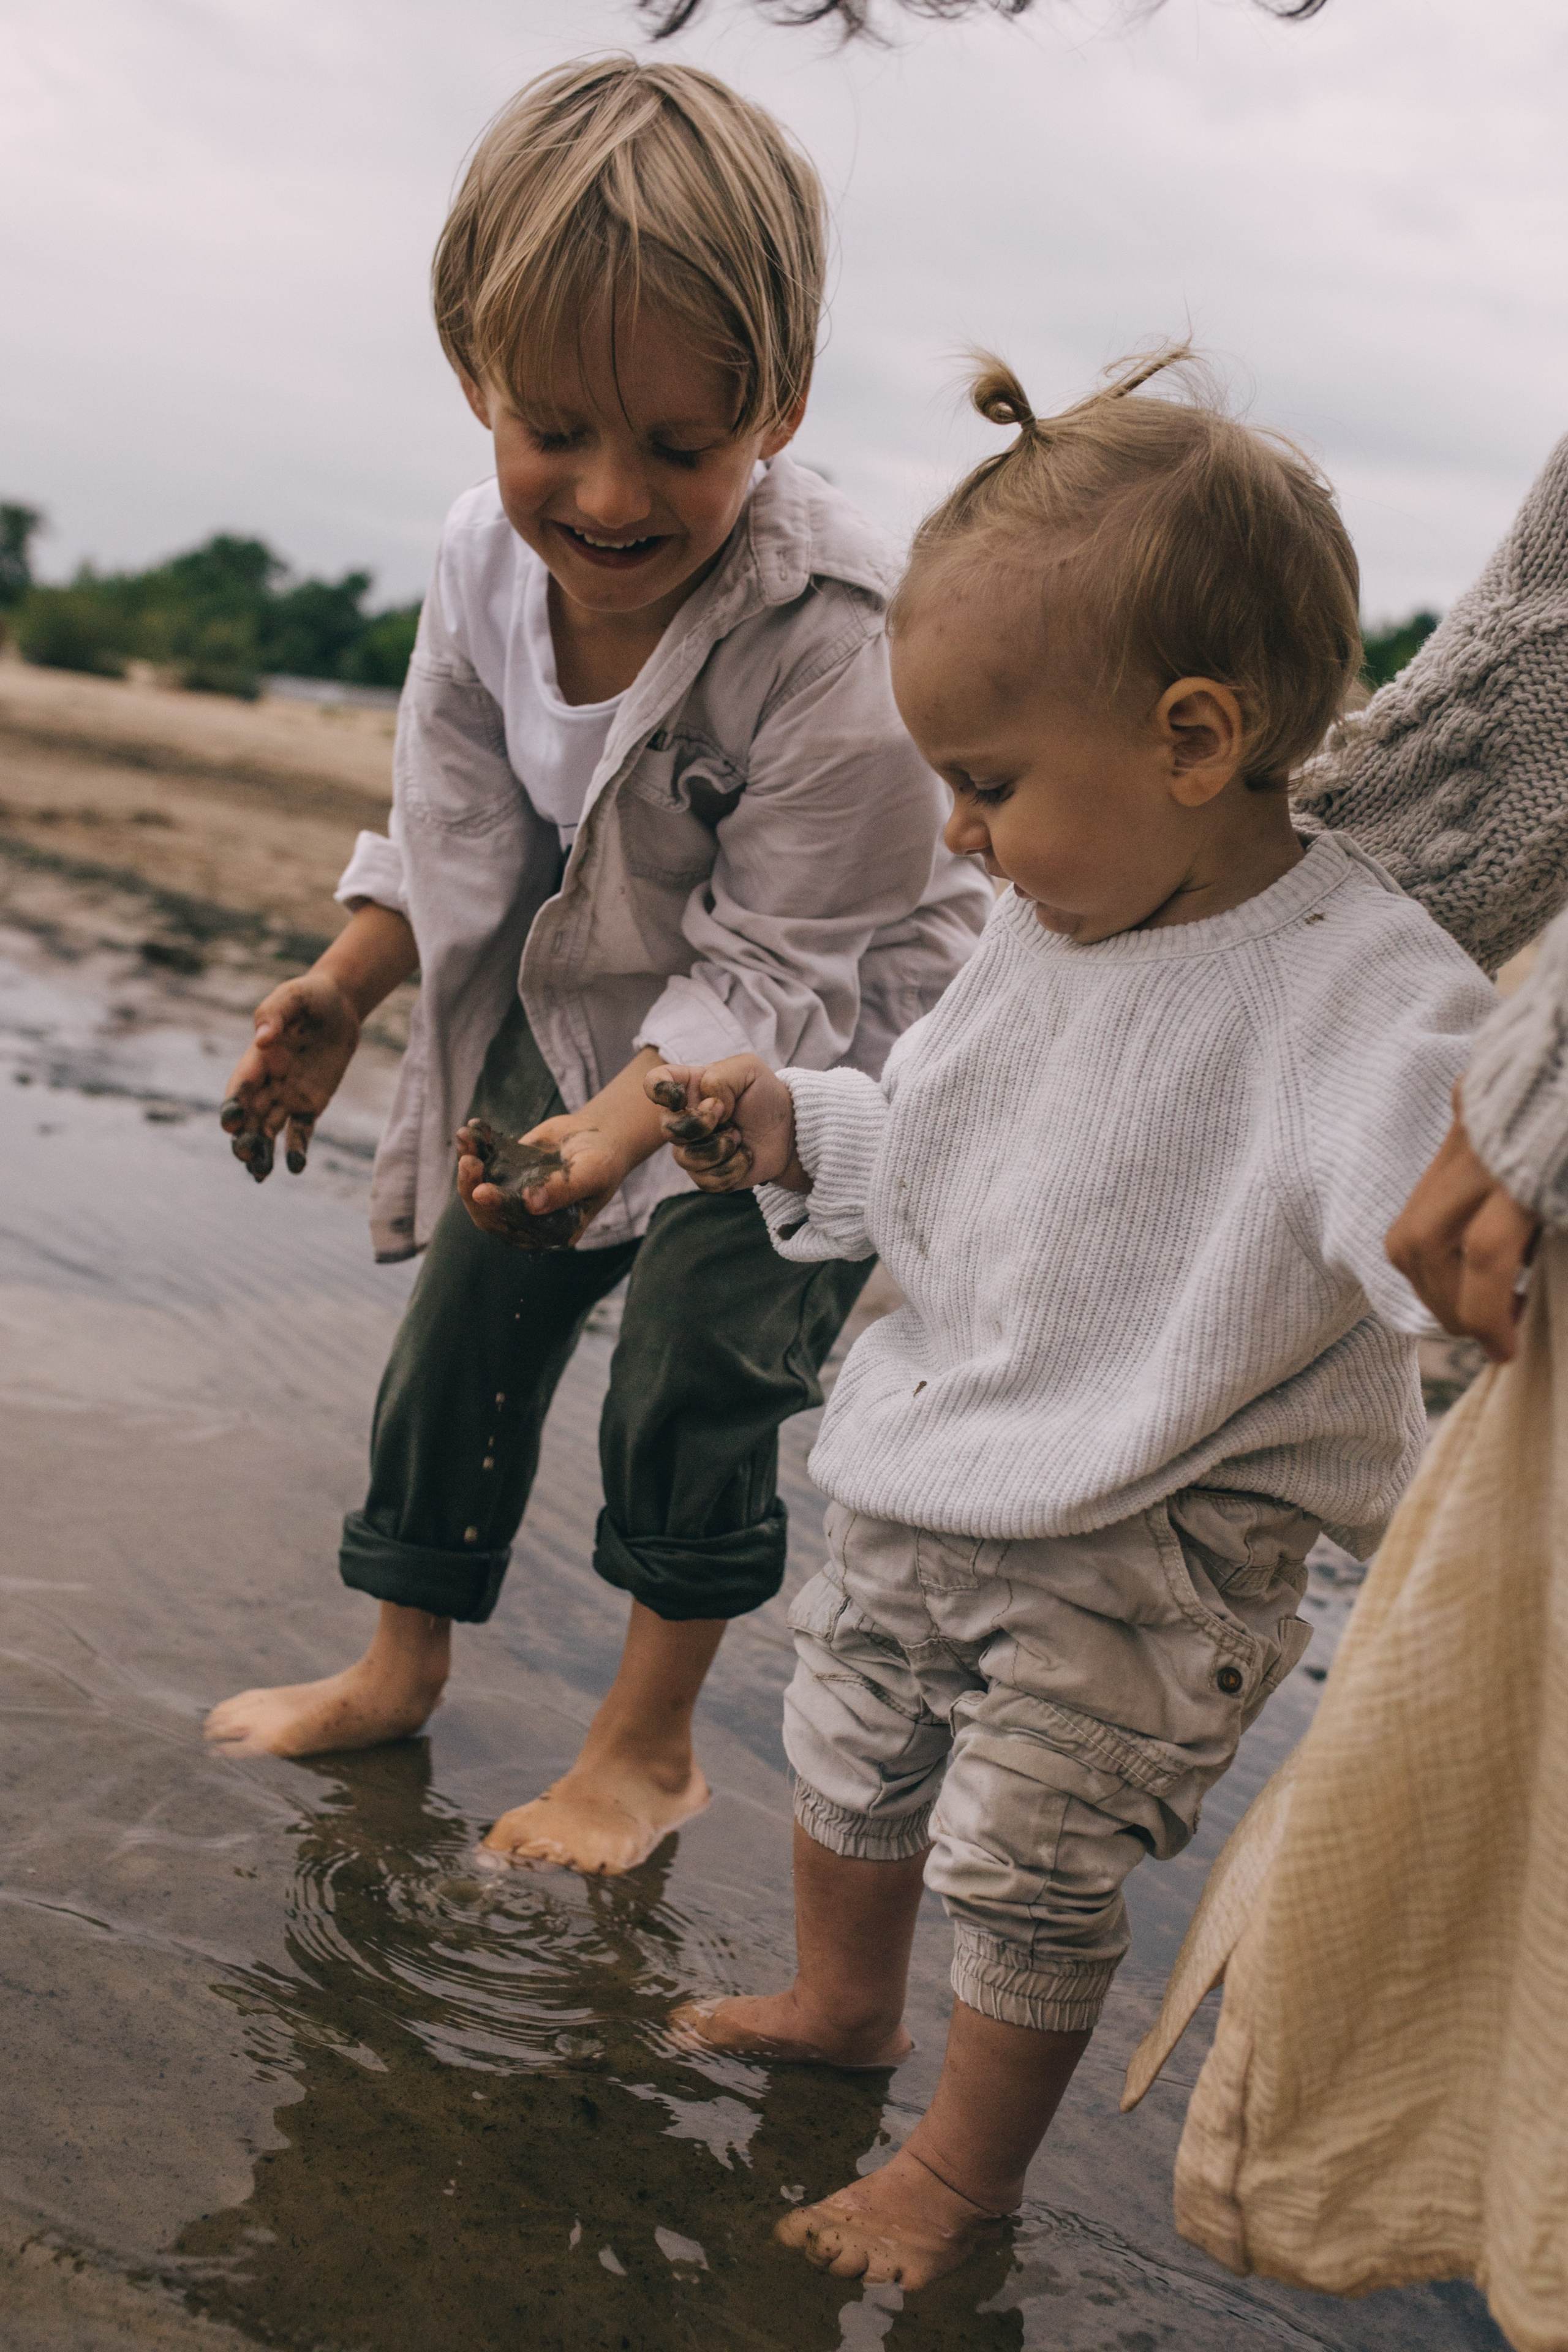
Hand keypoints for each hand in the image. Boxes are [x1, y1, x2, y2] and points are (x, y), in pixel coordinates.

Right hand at [219, 971, 360, 1180]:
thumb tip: (263, 1039)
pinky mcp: (310, 1104)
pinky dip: (296, 1150)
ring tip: (259, 1174)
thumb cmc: (309, 997)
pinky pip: (300, 1132)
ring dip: (262, 1153)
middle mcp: (267, 1082)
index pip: (239, 1088)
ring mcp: (287, 1096)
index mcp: (256, 1059)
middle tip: (245, 1155)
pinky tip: (296, 1167)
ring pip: (268, 1131)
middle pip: (249, 1117)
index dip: (232, 1106)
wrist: (338, 1006)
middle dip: (244, 1137)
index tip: (232, 1123)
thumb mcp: (292, 997)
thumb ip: (275, 1015)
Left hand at [456, 1113, 629, 1240]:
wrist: (599, 1137)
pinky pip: (482, 1163)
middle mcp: (525, 1219)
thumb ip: (563, 1190)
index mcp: (549, 1231)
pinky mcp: (504, 1172)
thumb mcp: (591, 1174)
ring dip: (467, 1166)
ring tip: (466, 1138)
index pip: (515, 1228)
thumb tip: (531, 1204)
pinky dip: (474, 1147)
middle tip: (468, 1162)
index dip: (496, 1212)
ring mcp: (511, 1195)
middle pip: (487, 1213)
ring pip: (477, 1187)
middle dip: (472, 1188)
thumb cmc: (604, 1161)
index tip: (481, 1191)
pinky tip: (472, 1128)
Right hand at [644, 1055, 808, 1193]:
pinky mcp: (705, 1175)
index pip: (653, 1083)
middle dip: (700, 1124)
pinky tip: (745, 1156)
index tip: (681, 1096)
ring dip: (721, 1148)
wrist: (789, 1132)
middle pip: (666, 1129)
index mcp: (688, 1087)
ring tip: (739, 1137)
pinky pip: (705, 1180)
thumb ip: (720, 1076)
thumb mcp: (749, 1069)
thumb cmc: (765, 1096)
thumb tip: (708, 1103)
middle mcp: (683, 1118)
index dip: (659, 1091)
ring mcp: (691, 1149)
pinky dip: (733, 1169)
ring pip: (686, 1159)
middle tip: (728, 1116)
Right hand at [1386, 1094, 1540, 1363]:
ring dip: (1430, 1283)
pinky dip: (1434, 1243)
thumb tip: (1524, 1296)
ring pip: (1408, 1230)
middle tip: (1484, 1332)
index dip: (1488, 1317)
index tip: (1505, 1349)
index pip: (1486, 1254)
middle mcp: (1484, 1142)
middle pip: (1424, 1245)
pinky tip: (1466, 1258)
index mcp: (1532, 1162)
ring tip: (1475, 1302)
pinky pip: (1424, 1197)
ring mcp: (1467, 1123)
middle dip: (1446, 1306)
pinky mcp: (1464, 1107)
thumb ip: (1554, 1228)